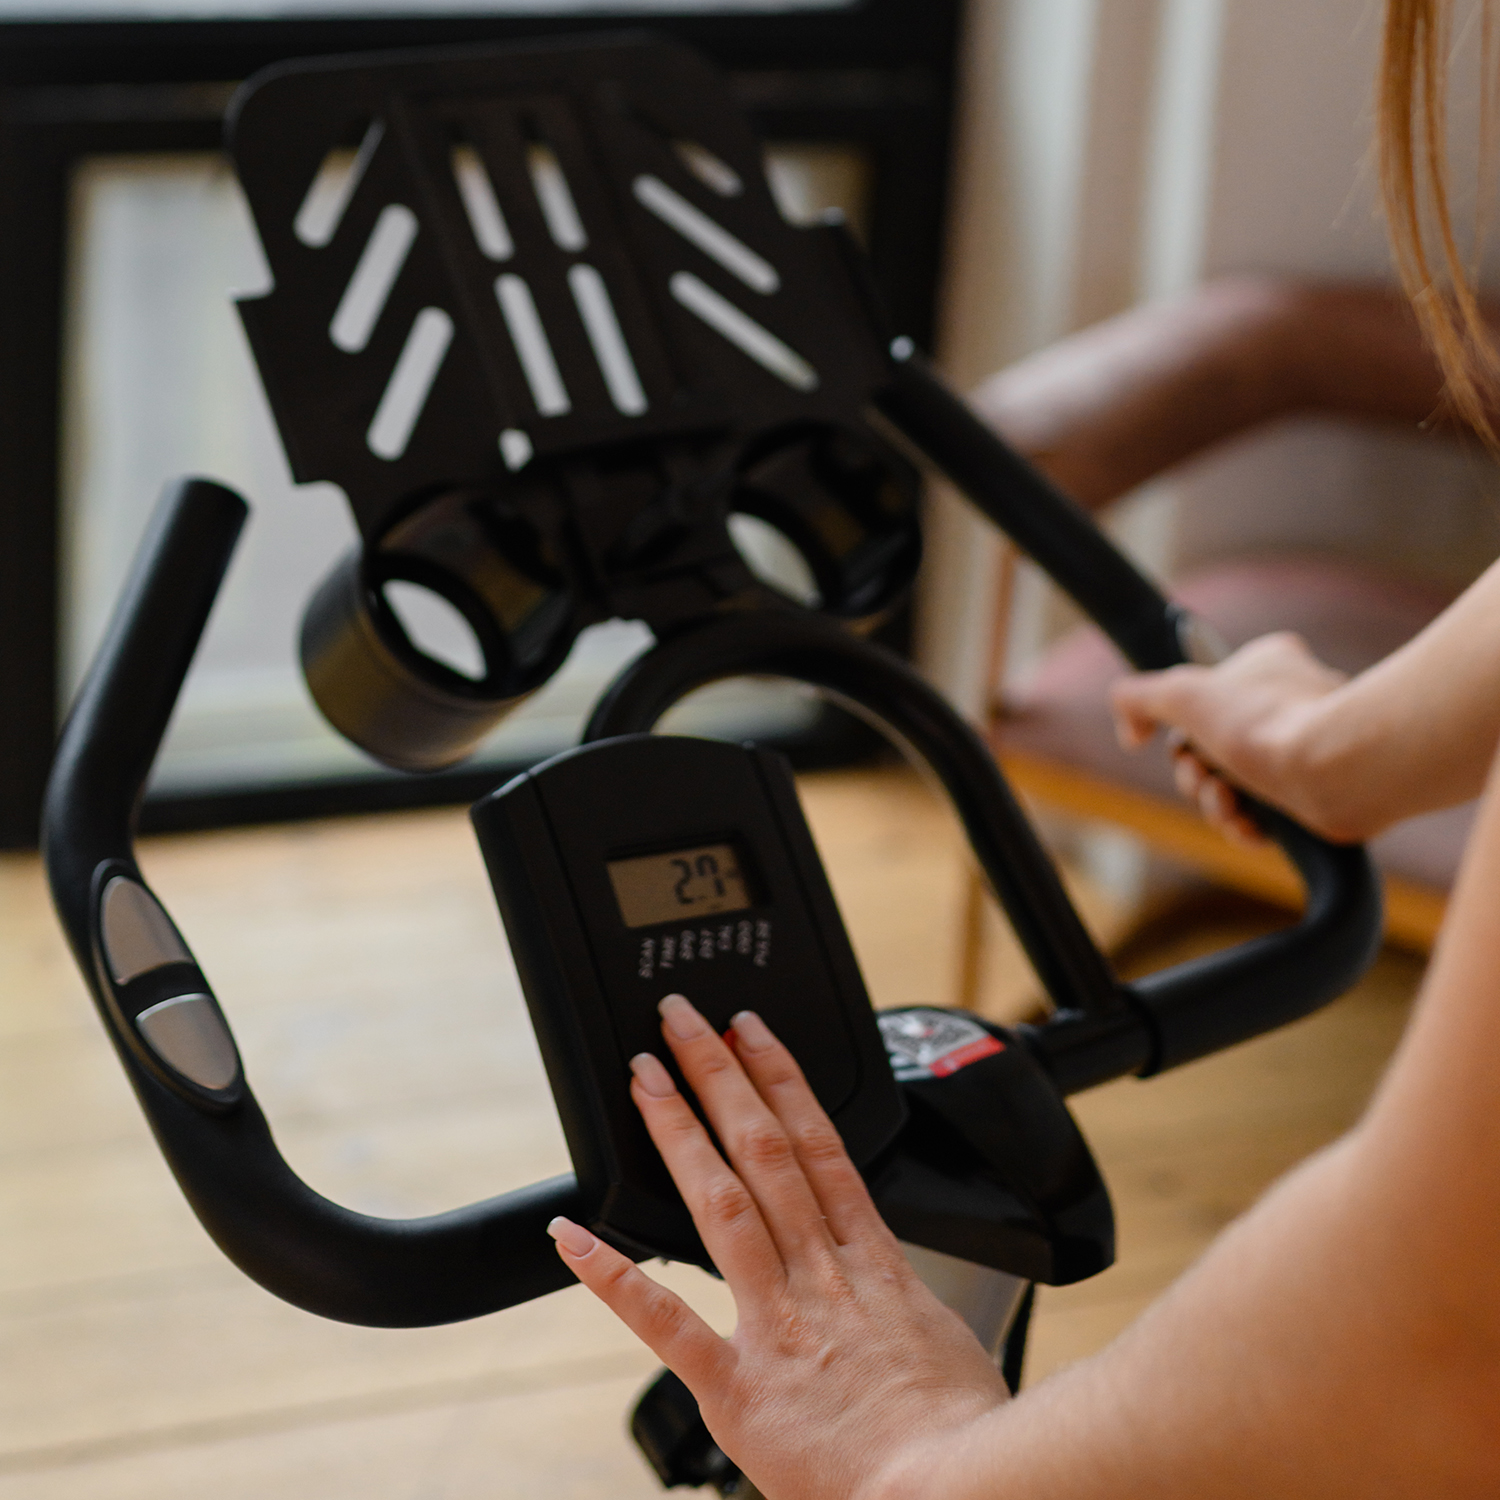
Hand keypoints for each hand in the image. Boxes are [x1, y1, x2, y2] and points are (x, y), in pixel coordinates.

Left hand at [547, 994, 1009, 1499]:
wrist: (956, 1495)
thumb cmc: (960, 1435)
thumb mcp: (946, 1341)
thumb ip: (900, 1304)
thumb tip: (893, 1296)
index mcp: (871, 1265)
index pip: (818, 1144)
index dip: (780, 1078)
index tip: (752, 1032)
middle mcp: (819, 1276)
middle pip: (763, 1150)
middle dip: (720, 1076)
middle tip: (681, 1020)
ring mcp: (777, 1323)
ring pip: (721, 1203)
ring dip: (679, 1132)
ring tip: (645, 1076)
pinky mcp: (739, 1386)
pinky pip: (666, 1322)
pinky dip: (613, 1276)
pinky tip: (571, 1235)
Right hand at [1110, 632, 1350, 842]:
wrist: (1335, 770)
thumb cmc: (1262, 722)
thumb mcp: (1179, 693)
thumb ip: (1136, 698)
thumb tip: (1130, 727)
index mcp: (1269, 665)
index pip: (1208, 694)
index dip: (1182, 725)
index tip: (1176, 739)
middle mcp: (1293, 701)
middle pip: (1216, 746)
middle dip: (1194, 774)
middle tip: (1201, 776)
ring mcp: (1309, 748)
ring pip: (1240, 784)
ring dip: (1216, 803)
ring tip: (1226, 803)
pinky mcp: (1322, 792)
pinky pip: (1270, 815)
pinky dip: (1248, 825)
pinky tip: (1246, 824)